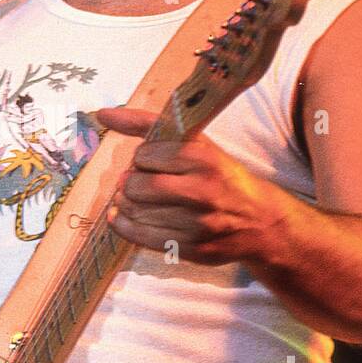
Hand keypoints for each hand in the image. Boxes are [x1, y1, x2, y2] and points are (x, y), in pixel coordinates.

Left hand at [95, 105, 285, 266]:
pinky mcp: (191, 249)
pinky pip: (140, 237)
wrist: (259, 221)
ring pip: (136, 212)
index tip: (151, 161)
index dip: (141, 158)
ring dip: (126, 204)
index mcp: (204, 158)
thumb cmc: (221, 177)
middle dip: (129, 183)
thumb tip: (102, 114)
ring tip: (135, 199)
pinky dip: (123, 225)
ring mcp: (197, 223)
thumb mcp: (196, 144)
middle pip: (136, 186)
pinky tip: (124, 217)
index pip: (145, 155)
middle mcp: (202, 191)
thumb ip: (149, 125)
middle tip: (137, 182)